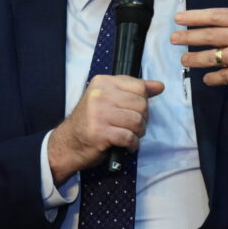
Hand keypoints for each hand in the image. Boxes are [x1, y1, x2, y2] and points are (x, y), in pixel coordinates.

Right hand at [48, 74, 163, 184]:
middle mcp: (100, 95)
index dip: (143, 102)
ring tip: (129, 135)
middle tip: (131, 127)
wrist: (68, 144)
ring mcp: (99, 113)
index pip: (139, 86)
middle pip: (141, 104)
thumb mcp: (109, 100)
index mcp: (103, 82)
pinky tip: (126, 146)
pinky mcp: (100, 132)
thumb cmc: (91, 122)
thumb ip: (133, 91)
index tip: (133, 111)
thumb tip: (159, 86)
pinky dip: (132, 145)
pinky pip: (129, 137)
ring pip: (137, 121)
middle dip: (142, 120)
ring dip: (138, 133)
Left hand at [171, 0, 227, 106]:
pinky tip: (206, 78)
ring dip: (194, 59)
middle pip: (208, 35)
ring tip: (184, 60)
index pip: (216, 15)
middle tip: (173, 39)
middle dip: (187, 37)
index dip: (195, 16)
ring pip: (211, 57)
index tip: (179, 18)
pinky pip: (222, 77)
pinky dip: (212, 79)